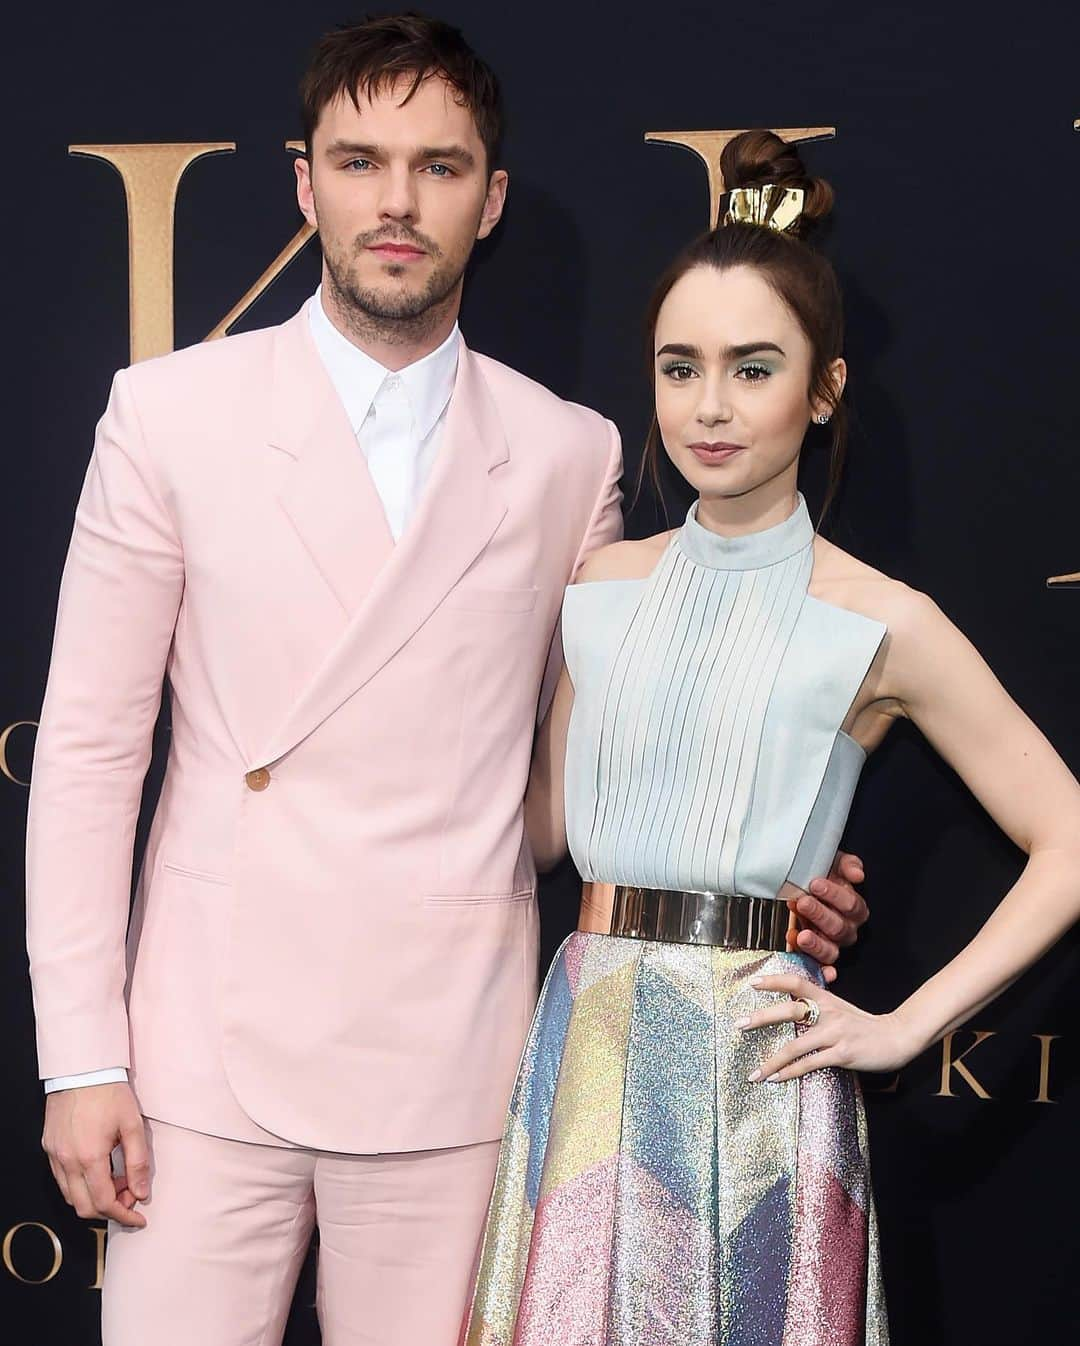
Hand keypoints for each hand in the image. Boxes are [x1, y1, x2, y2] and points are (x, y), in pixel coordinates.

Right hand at [42, 1083, 149, 1227]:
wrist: (82, 1069)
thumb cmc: (110, 1093)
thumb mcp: (133, 1125)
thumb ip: (138, 1162)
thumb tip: (141, 1193)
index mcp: (89, 1158)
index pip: (104, 1203)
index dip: (123, 1215)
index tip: (139, 1217)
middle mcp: (67, 1162)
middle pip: (84, 1207)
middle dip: (109, 1210)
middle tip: (130, 1196)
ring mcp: (54, 1156)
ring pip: (70, 1195)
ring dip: (94, 1198)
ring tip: (117, 1181)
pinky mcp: (48, 1148)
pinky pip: (62, 1179)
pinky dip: (80, 1185)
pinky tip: (98, 1171)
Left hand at [739, 972, 920, 1081]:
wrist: (896, 1037)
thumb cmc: (864, 1025)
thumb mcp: (841, 1008)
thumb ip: (820, 1005)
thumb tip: (794, 1001)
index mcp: (827, 998)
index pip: (797, 982)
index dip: (775, 981)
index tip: (753, 983)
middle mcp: (829, 1012)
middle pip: (790, 1010)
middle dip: (762, 1018)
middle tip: (739, 1024)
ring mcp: (835, 1033)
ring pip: (796, 1045)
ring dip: (772, 1061)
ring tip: (754, 1073)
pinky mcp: (842, 1054)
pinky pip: (810, 1064)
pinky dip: (790, 1072)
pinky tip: (776, 1079)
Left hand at [786, 850, 868, 983]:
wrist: (799, 885)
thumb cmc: (820, 874)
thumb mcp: (833, 862)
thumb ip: (847, 865)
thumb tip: (857, 875)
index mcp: (853, 908)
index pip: (851, 905)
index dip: (835, 895)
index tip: (815, 884)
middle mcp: (845, 929)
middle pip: (839, 928)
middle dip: (820, 914)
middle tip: (803, 902)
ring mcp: (831, 944)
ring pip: (830, 951)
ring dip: (815, 943)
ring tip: (800, 934)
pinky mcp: (815, 956)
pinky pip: (818, 966)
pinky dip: (815, 965)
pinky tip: (804, 953)